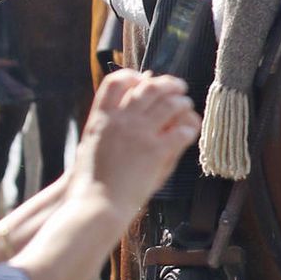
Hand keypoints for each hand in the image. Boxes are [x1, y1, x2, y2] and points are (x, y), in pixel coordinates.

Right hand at [71, 69, 199, 217]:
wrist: (95, 203)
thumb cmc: (90, 179)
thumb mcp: (91, 143)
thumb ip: (108, 123)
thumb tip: (125, 107)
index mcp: (102, 118)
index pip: (116, 82)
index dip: (133, 76)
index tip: (145, 79)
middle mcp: (121, 121)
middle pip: (149, 88)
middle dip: (167, 83)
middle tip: (178, 86)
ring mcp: (139, 134)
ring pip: (169, 105)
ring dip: (181, 102)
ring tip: (186, 104)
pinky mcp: (156, 151)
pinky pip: (180, 131)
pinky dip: (188, 128)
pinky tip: (189, 132)